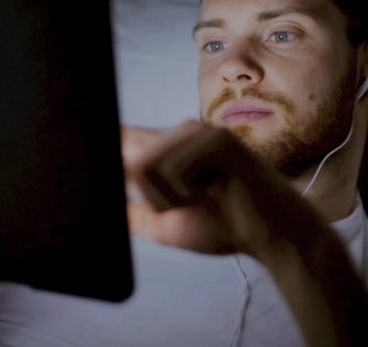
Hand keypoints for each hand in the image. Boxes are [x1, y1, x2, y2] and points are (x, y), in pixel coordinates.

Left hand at [122, 121, 312, 256]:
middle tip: (187, 205)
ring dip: (168, 199)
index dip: (106, 152)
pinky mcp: (216, 140)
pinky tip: (211, 195)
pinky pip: (172, 169)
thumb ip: (135, 213)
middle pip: (128, 159)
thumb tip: (103, 204)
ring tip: (201, 201)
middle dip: (150, 198)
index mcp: (168, 147)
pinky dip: (184, 194)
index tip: (97, 167)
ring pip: (145, 165)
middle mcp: (179, 132)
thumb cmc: (224, 225)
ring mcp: (199, 132)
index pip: (121, 136)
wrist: (270, 235)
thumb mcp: (167, 224)